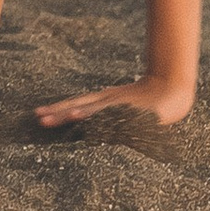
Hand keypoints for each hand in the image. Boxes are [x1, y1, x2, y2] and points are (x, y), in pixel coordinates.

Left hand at [34, 76, 194, 129]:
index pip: (77, 103)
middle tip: (37, 118)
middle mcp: (107, 100)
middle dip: (56, 113)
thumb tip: (96, 118)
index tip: (38, 114)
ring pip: (86, 110)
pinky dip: (91, 117)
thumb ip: (112, 110)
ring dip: (66, 115)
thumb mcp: (126, 105)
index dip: (58, 108)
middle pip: (77, 105)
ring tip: (48, 120)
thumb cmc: (151, 102)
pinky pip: (105, 115)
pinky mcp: (125, 110)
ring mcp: (116, 105)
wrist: (173, 90)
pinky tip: (78, 119)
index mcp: (106, 100)